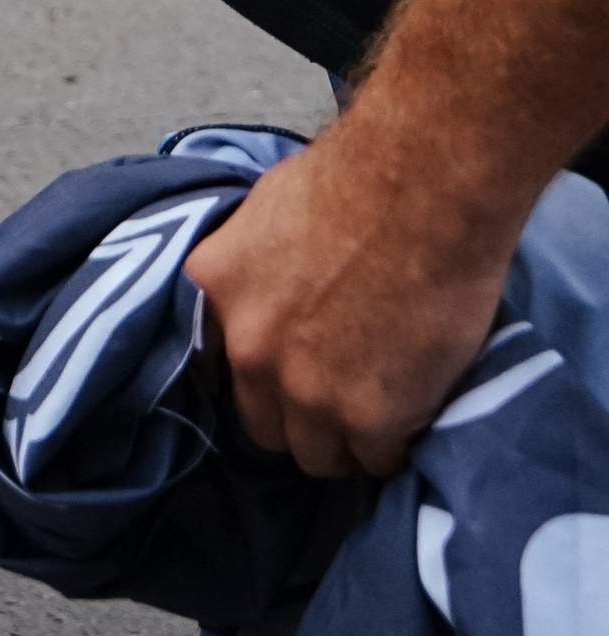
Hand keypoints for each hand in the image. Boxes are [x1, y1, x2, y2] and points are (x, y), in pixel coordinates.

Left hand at [185, 117, 514, 477]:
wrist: (424, 186)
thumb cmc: (355, 176)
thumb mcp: (267, 212)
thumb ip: (253, 270)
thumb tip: (264, 292)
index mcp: (213, 290)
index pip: (219, 368)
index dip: (261, 373)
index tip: (290, 369)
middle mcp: (248, 349)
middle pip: (264, 423)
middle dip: (299, 412)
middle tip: (342, 390)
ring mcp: (306, 391)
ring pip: (317, 455)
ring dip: (346, 437)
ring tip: (382, 404)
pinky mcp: (368, 418)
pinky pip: (376, 459)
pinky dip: (396, 443)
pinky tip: (416, 407)